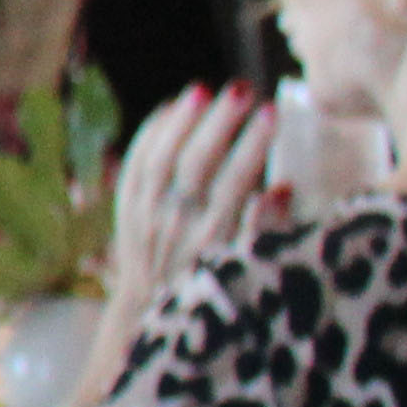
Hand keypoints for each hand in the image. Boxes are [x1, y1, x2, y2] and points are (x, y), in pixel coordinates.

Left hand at [82, 82, 278, 406]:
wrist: (150, 317)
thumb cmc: (214, 287)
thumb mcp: (249, 267)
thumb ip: (267, 231)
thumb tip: (282, 187)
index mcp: (212, 243)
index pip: (233, 185)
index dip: (251, 146)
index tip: (272, 113)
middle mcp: (174, 228)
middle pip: (193, 165)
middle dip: (219, 123)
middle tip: (244, 90)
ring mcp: (143, 219)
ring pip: (159, 160)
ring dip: (182, 122)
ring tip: (205, 89)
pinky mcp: (123, 211)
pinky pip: (133, 165)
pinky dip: (150, 135)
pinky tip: (172, 110)